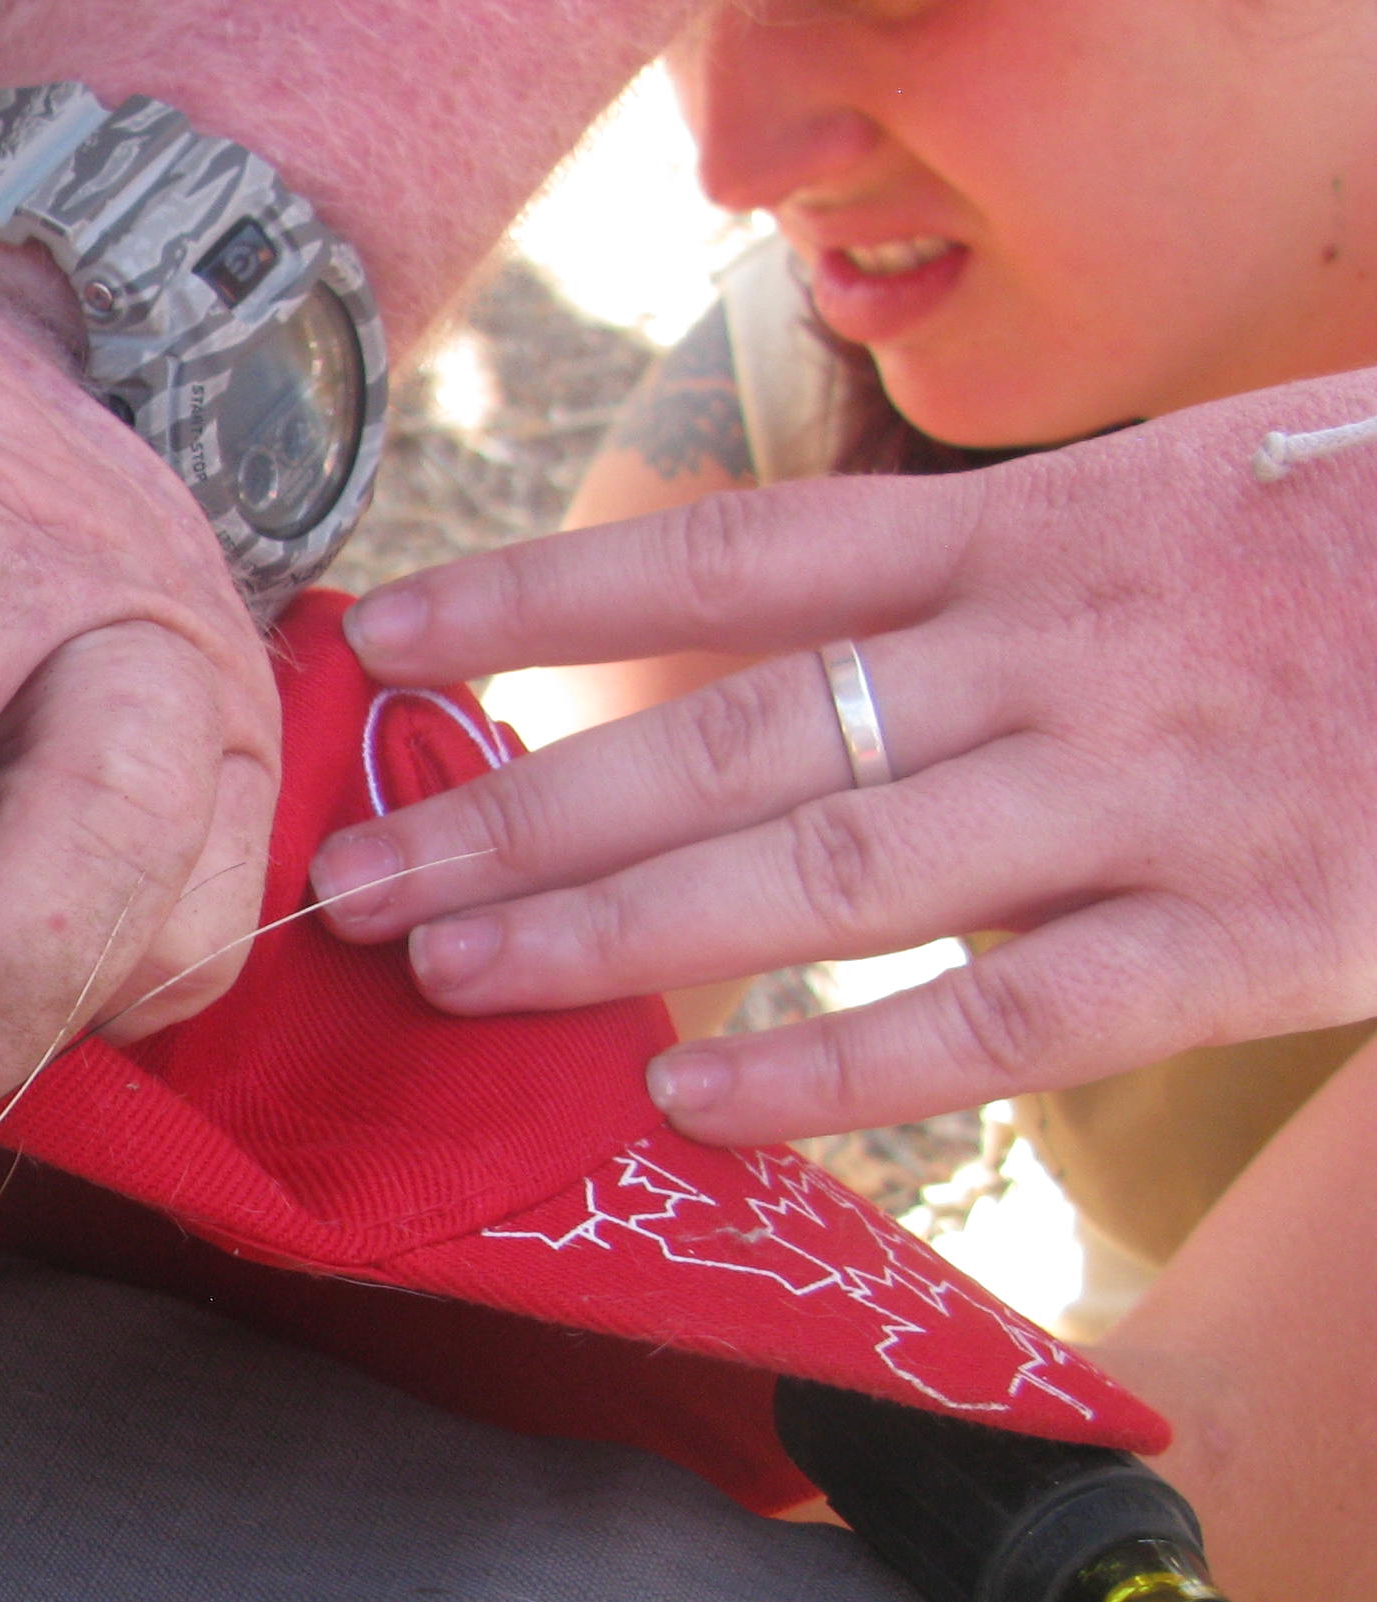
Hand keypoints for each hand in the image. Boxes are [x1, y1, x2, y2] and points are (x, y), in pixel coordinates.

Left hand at [303, 383, 1376, 1140]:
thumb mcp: (1207, 493)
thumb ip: (1011, 577)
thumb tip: (795, 652)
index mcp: (1052, 524)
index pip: (734, 554)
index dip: (537, 595)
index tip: (375, 642)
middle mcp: (1072, 645)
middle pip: (729, 731)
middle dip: (518, 809)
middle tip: (339, 884)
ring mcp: (1160, 788)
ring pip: (825, 873)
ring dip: (613, 931)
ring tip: (446, 976)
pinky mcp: (1262, 928)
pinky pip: (1006, 1017)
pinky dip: (842, 1068)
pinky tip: (693, 1107)